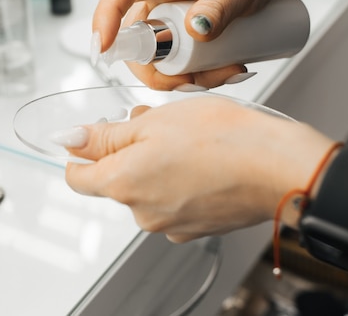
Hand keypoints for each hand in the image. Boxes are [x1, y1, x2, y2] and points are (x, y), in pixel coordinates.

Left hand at [60, 96, 334, 242]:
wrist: (277, 167)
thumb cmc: (222, 138)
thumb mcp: (154, 121)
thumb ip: (105, 136)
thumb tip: (70, 140)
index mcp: (123, 184)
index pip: (77, 177)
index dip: (81, 151)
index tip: (95, 135)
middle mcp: (141, 213)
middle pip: (116, 179)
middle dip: (127, 149)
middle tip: (152, 122)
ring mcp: (170, 224)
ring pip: (146, 188)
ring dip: (154, 162)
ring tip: (184, 137)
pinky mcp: (195, 227)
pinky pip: (172, 201)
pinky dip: (177, 180)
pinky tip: (200, 159)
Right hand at [92, 0, 293, 89]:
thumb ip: (220, 7)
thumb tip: (194, 33)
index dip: (107, 16)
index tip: (104, 46)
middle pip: (137, 39)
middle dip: (160, 71)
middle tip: (198, 80)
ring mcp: (172, 15)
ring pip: (159, 56)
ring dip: (187, 75)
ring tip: (230, 70)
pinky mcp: (184, 29)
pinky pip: (178, 58)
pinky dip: (197, 72)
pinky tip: (227, 69)